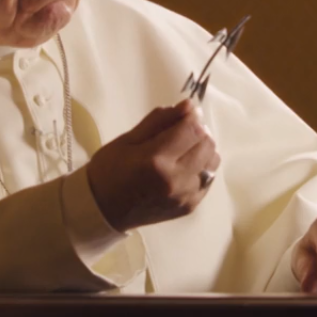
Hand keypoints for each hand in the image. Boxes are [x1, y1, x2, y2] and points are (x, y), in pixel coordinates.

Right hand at [85, 99, 220, 232]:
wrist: (103, 210)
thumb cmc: (109, 170)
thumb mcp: (128, 139)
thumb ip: (159, 120)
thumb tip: (189, 106)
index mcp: (156, 160)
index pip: (193, 129)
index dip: (192, 116)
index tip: (184, 113)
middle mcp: (176, 180)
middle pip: (207, 144)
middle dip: (198, 131)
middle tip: (181, 131)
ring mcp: (185, 196)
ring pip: (213, 161)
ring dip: (203, 149)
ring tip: (183, 149)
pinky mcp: (190, 206)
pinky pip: (209, 178)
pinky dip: (201, 167)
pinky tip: (184, 166)